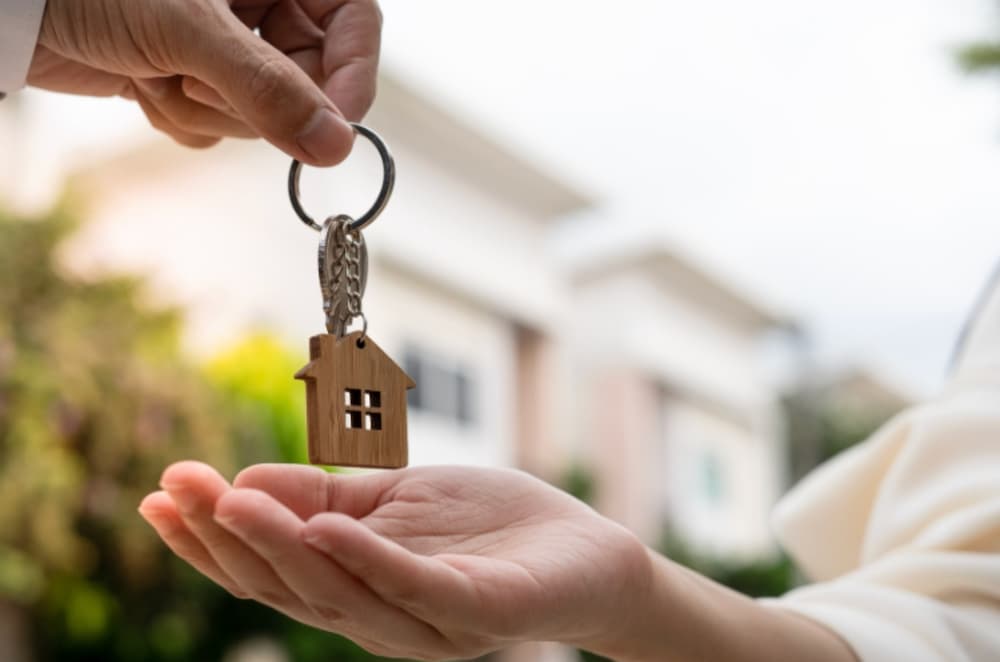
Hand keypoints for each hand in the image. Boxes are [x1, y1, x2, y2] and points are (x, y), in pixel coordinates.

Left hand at [31, 0, 381, 163]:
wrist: (9, 6)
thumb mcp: (188, 28)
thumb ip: (268, 87)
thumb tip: (336, 144)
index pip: (354, 21)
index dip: (353, 74)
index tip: (337, 126)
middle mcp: (258, 3)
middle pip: (309, 78)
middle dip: (253, 98)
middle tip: (200, 84)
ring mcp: (226, 43)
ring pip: (262, 110)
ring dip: (205, 107)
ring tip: (157, 72)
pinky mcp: (193, 76)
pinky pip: (219, 124)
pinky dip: (179, 116)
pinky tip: (142, 82)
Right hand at [139, 462, 651, 659]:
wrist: (585, 551)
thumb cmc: (488, 527)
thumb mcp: (394, 499)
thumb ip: (327, 497)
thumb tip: (244, 484)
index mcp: (357, 590)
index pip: (272, 572)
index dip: (211, 541)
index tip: (159, 494)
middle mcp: (382, 619)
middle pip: (291, 587)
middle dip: (227, 540)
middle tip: (177, 488)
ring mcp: (430, 623)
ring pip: (341, 592)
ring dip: (281, 547)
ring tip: (232, 501)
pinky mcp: (479, 612)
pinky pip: (416, 587)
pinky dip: (366, 559)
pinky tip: (324, 527)